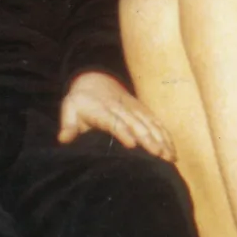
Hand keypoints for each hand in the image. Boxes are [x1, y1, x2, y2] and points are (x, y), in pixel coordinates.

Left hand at [58, 71, 175, 161]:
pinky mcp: (142, 111)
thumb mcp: (69, 108)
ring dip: (161, 139)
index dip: (123, 132)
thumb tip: (64, 139)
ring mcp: (134, 109)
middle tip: (158, 155)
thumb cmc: (81, 101)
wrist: (95, 80)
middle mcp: (121, 109)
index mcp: (102, 110)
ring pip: (150, 124)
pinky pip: (156, 123)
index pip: (114, 121)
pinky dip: (165, 135)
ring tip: (169, 156)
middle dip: (149, 139)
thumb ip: (68, 125)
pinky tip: (172, 150)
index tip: (132, 144)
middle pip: (137, 124)